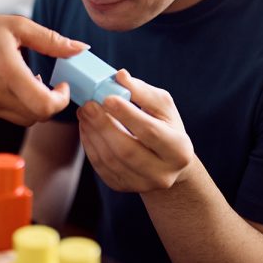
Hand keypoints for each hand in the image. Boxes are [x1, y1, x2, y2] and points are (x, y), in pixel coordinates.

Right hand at [0, 8, 86, 124]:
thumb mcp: (16, 26)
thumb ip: (51, 40)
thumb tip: (82, 49)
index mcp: (7, 72)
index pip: (45, 106)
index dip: (62, 100)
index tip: (64, 85)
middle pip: (37, 117)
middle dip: (51, 103)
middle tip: (51, 83)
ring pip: (23, 119)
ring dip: (34, 105)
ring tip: (29, 80)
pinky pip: (6, 115)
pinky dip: (16, 104)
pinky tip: (10, 83)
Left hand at [77, 70, 193, 192]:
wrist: (165, 161)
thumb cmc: (164, 126)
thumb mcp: (163, 106)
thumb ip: (142, 91)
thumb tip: (120, 76)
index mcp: (179, 150)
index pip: (150, 132)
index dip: (127, 115)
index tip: (107, 97)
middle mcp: (162, 174)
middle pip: (127, 150)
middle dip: (103, 125)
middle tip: (88, 105)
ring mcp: (142, 184)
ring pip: (110, 160)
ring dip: (92, 134)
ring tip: (84, 112)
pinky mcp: (123, 186)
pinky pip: (101, 167)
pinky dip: (89, 145)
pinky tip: (86, 127)